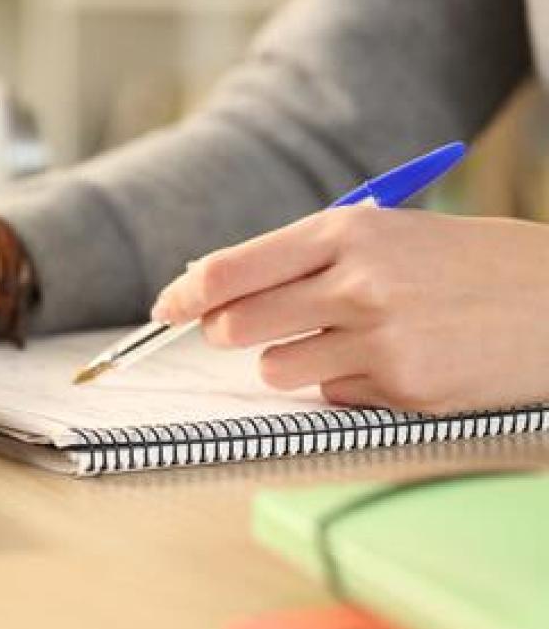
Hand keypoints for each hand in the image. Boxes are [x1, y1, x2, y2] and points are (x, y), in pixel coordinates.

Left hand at [151, 208, 548, 413]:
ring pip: (275, 369)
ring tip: (343, 340)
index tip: (167, 307)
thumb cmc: (460, 263)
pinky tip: (392, 362)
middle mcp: (359, 283)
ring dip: (290, 361)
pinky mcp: (405, 391)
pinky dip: (345, 384)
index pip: (233, 269)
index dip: (187, 294)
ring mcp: (382, 341)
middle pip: (237, 324)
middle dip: (226, 332)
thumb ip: (301, 257)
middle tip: (240, 330)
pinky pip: (331, 396)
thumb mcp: (385, 236)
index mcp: (348, 232)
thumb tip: (211, 285)